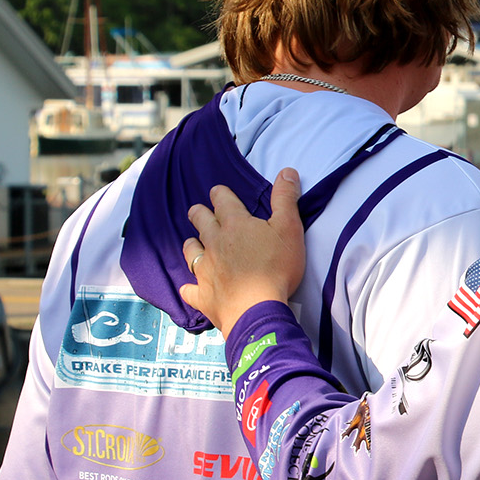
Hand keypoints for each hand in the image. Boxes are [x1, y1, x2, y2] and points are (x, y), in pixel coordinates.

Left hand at [179, 170, 306, 336]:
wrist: (257, 309)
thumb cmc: (276, 267)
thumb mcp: (289, 228)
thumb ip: (286, 199)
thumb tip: (287, 171)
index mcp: (235, 224)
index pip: (222, 200)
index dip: (220, 194)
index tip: (217, 191)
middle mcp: (214, 242)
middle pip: (201, 222)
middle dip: (199, 213)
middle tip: (197, 211)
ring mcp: (205, 269)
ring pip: (190, 251)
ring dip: (191, 245)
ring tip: (193, 243)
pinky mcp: (203, 294)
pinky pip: (190, 289)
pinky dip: (190, 287)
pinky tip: (189, 287)